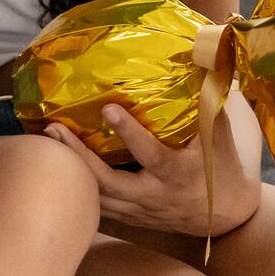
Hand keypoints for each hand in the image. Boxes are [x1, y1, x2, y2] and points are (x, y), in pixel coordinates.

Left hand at [45, 93, 264, 235]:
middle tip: (55, 129)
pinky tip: (56, 165)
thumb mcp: (221, 134)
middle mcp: (156, 195)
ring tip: (46, 143)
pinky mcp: (132, 218)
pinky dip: (78, 187)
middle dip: (81, 157)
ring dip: (72, 171)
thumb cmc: (221, 165)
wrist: (228, 214)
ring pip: (99, 197)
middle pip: (110, 182)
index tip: (108, 108)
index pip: (150, 153)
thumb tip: (202, 58)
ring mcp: (141, 210)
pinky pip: (99, 206)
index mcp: (179, 173)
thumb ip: (207, 101)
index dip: (129, 132)